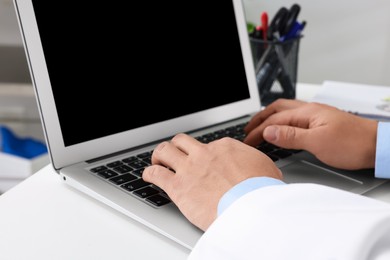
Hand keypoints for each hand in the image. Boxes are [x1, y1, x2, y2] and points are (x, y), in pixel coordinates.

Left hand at [142, 133, 281, 230]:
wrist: (250, 207)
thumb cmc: (260, 191)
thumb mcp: (266, 170)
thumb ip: (255, 165)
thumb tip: (260, 169)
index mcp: (224, 148)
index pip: (207, 144)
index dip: (202, 153)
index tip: (202, 160)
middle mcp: (204, 154)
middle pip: (181, 141)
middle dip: (176, 146)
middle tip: (175, 154)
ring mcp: (189, 168)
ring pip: (164, 151)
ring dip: (159, 155)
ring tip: (157, 161)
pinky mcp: (178, 186)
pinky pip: (155, 174)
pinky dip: (149, 173)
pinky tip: (148, 176)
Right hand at [244, 99, 377, 169]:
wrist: (377, 145)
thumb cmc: (353, 143)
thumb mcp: (317, 142)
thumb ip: (290, 136)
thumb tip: (268, 131)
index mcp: (306, 113)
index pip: (274, 120)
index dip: (258, 130)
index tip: (247, 141)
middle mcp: (309, 110)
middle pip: (277, 109)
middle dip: (259, 118)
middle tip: (247, 130)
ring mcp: (316, 115)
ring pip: (285, 112)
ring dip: (270, 118)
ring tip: (260, 126)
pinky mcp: (321, 122)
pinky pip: (294, 118)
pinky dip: (281, 121)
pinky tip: (282, 128)